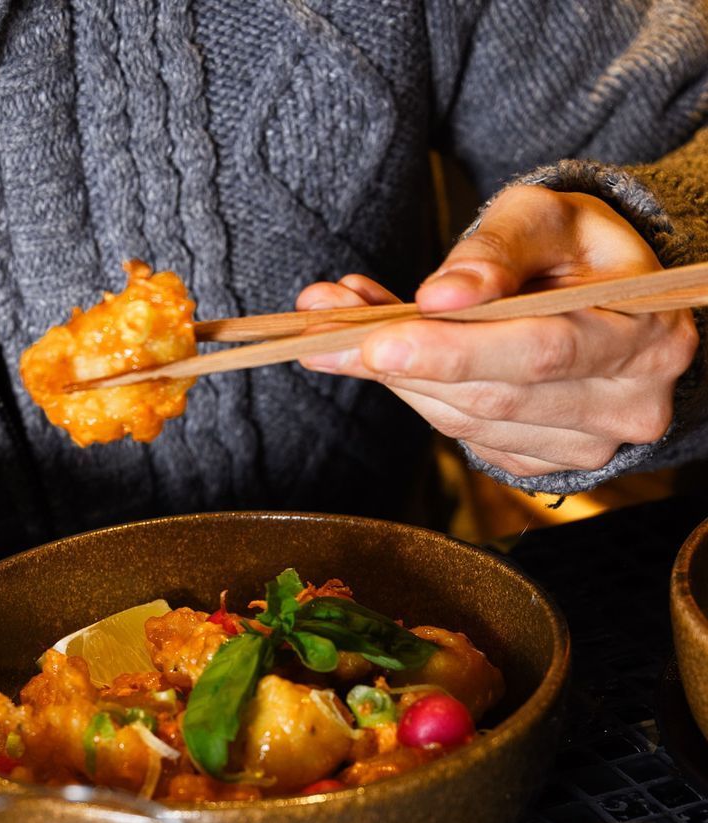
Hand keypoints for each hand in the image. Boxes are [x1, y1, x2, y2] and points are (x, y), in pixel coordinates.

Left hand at [297, 185, 699, 477]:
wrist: (605, 291)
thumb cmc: (576, 246)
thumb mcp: (545, 216)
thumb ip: (496, 249)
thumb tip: (442, 296)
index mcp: (644, 332)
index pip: (542, 352)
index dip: (455, 351)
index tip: (379, 340)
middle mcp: (628, 401)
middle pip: (495, 396)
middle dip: (402, 364)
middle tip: (322, 328)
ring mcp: (588, 442)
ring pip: (468, 423)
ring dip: (395, 378)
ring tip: (339, 328)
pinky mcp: (543, 461)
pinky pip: (463, 436)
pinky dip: (415, 394)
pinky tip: (386, 355)